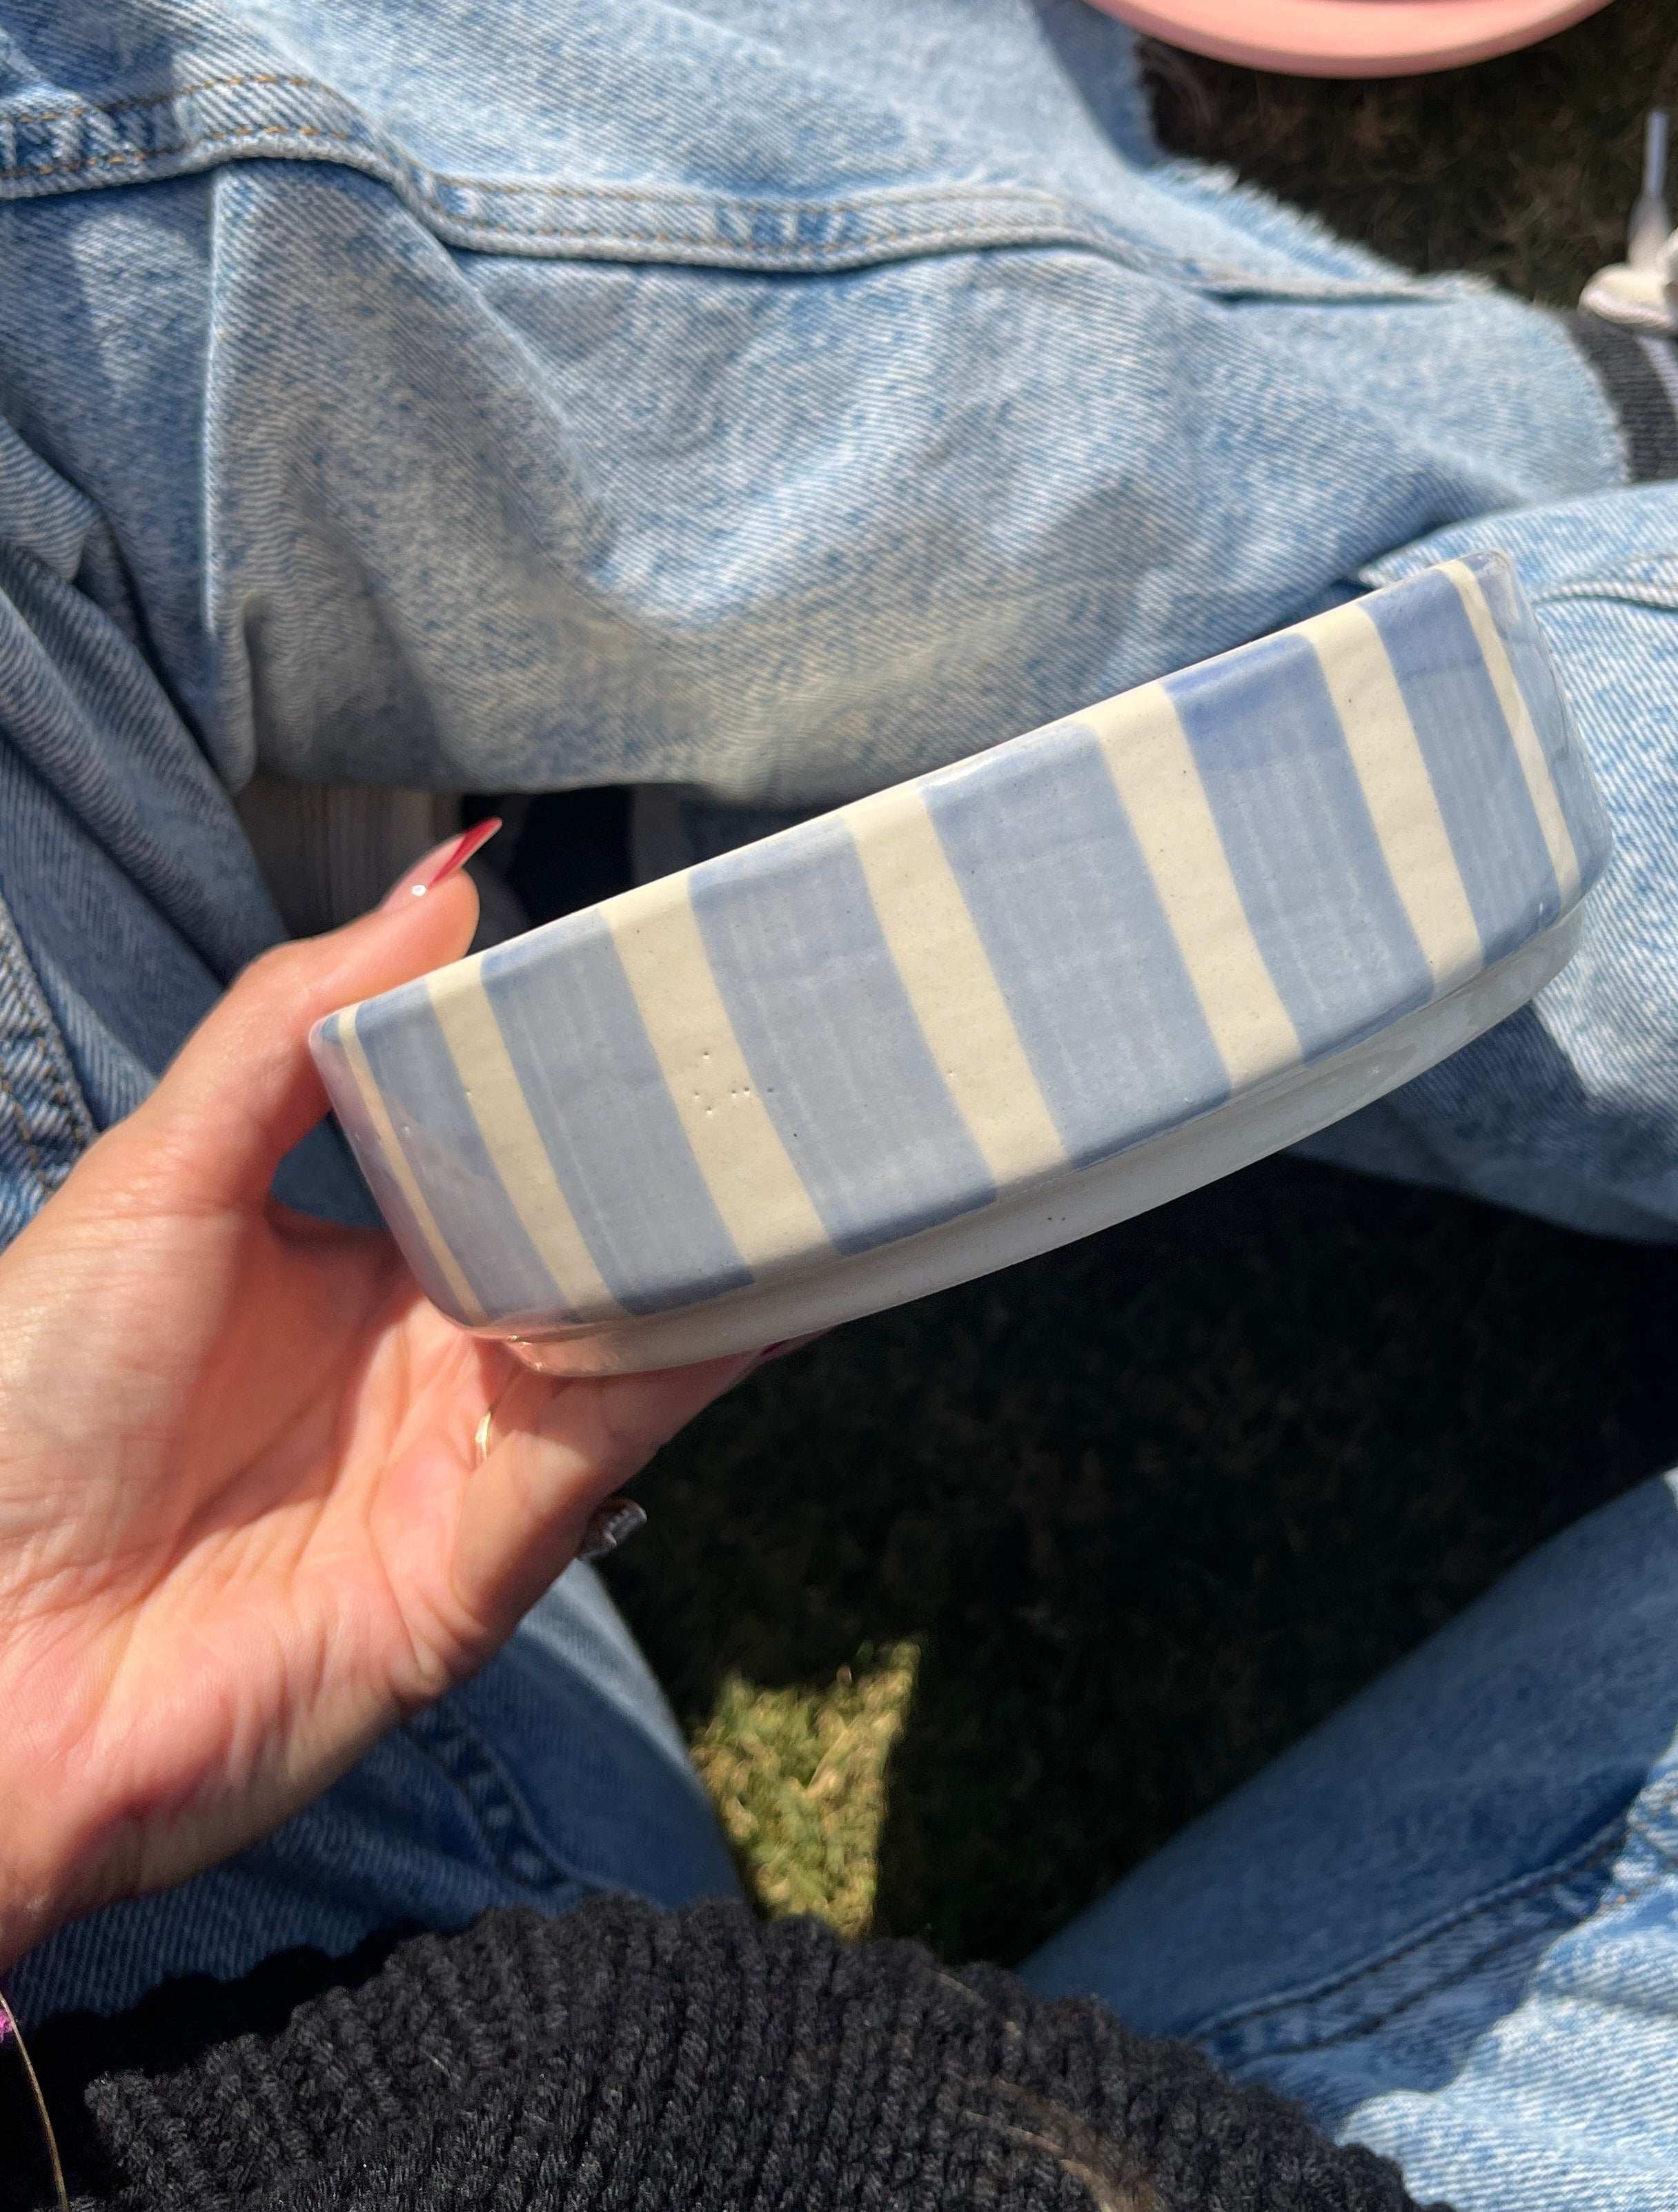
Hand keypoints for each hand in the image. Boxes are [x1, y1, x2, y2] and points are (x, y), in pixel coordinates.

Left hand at [0, 865, 754, 1973]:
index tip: (672, 974)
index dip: (581, 1074)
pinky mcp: (474, 1574)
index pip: (507, 1151)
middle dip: (677, 1160)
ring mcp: (461, 1465)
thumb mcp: (157, 1179)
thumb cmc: (22, 1411)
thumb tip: (449, 885)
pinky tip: (758, 1292)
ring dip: (710, 1257)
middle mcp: (429, 1359)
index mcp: (359, 1265)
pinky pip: (593, 1455)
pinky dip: (679, 1374)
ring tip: (817, 1150)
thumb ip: (292, 1030)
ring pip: (620, 1341)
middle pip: (584, 1242)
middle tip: (787, 1048)